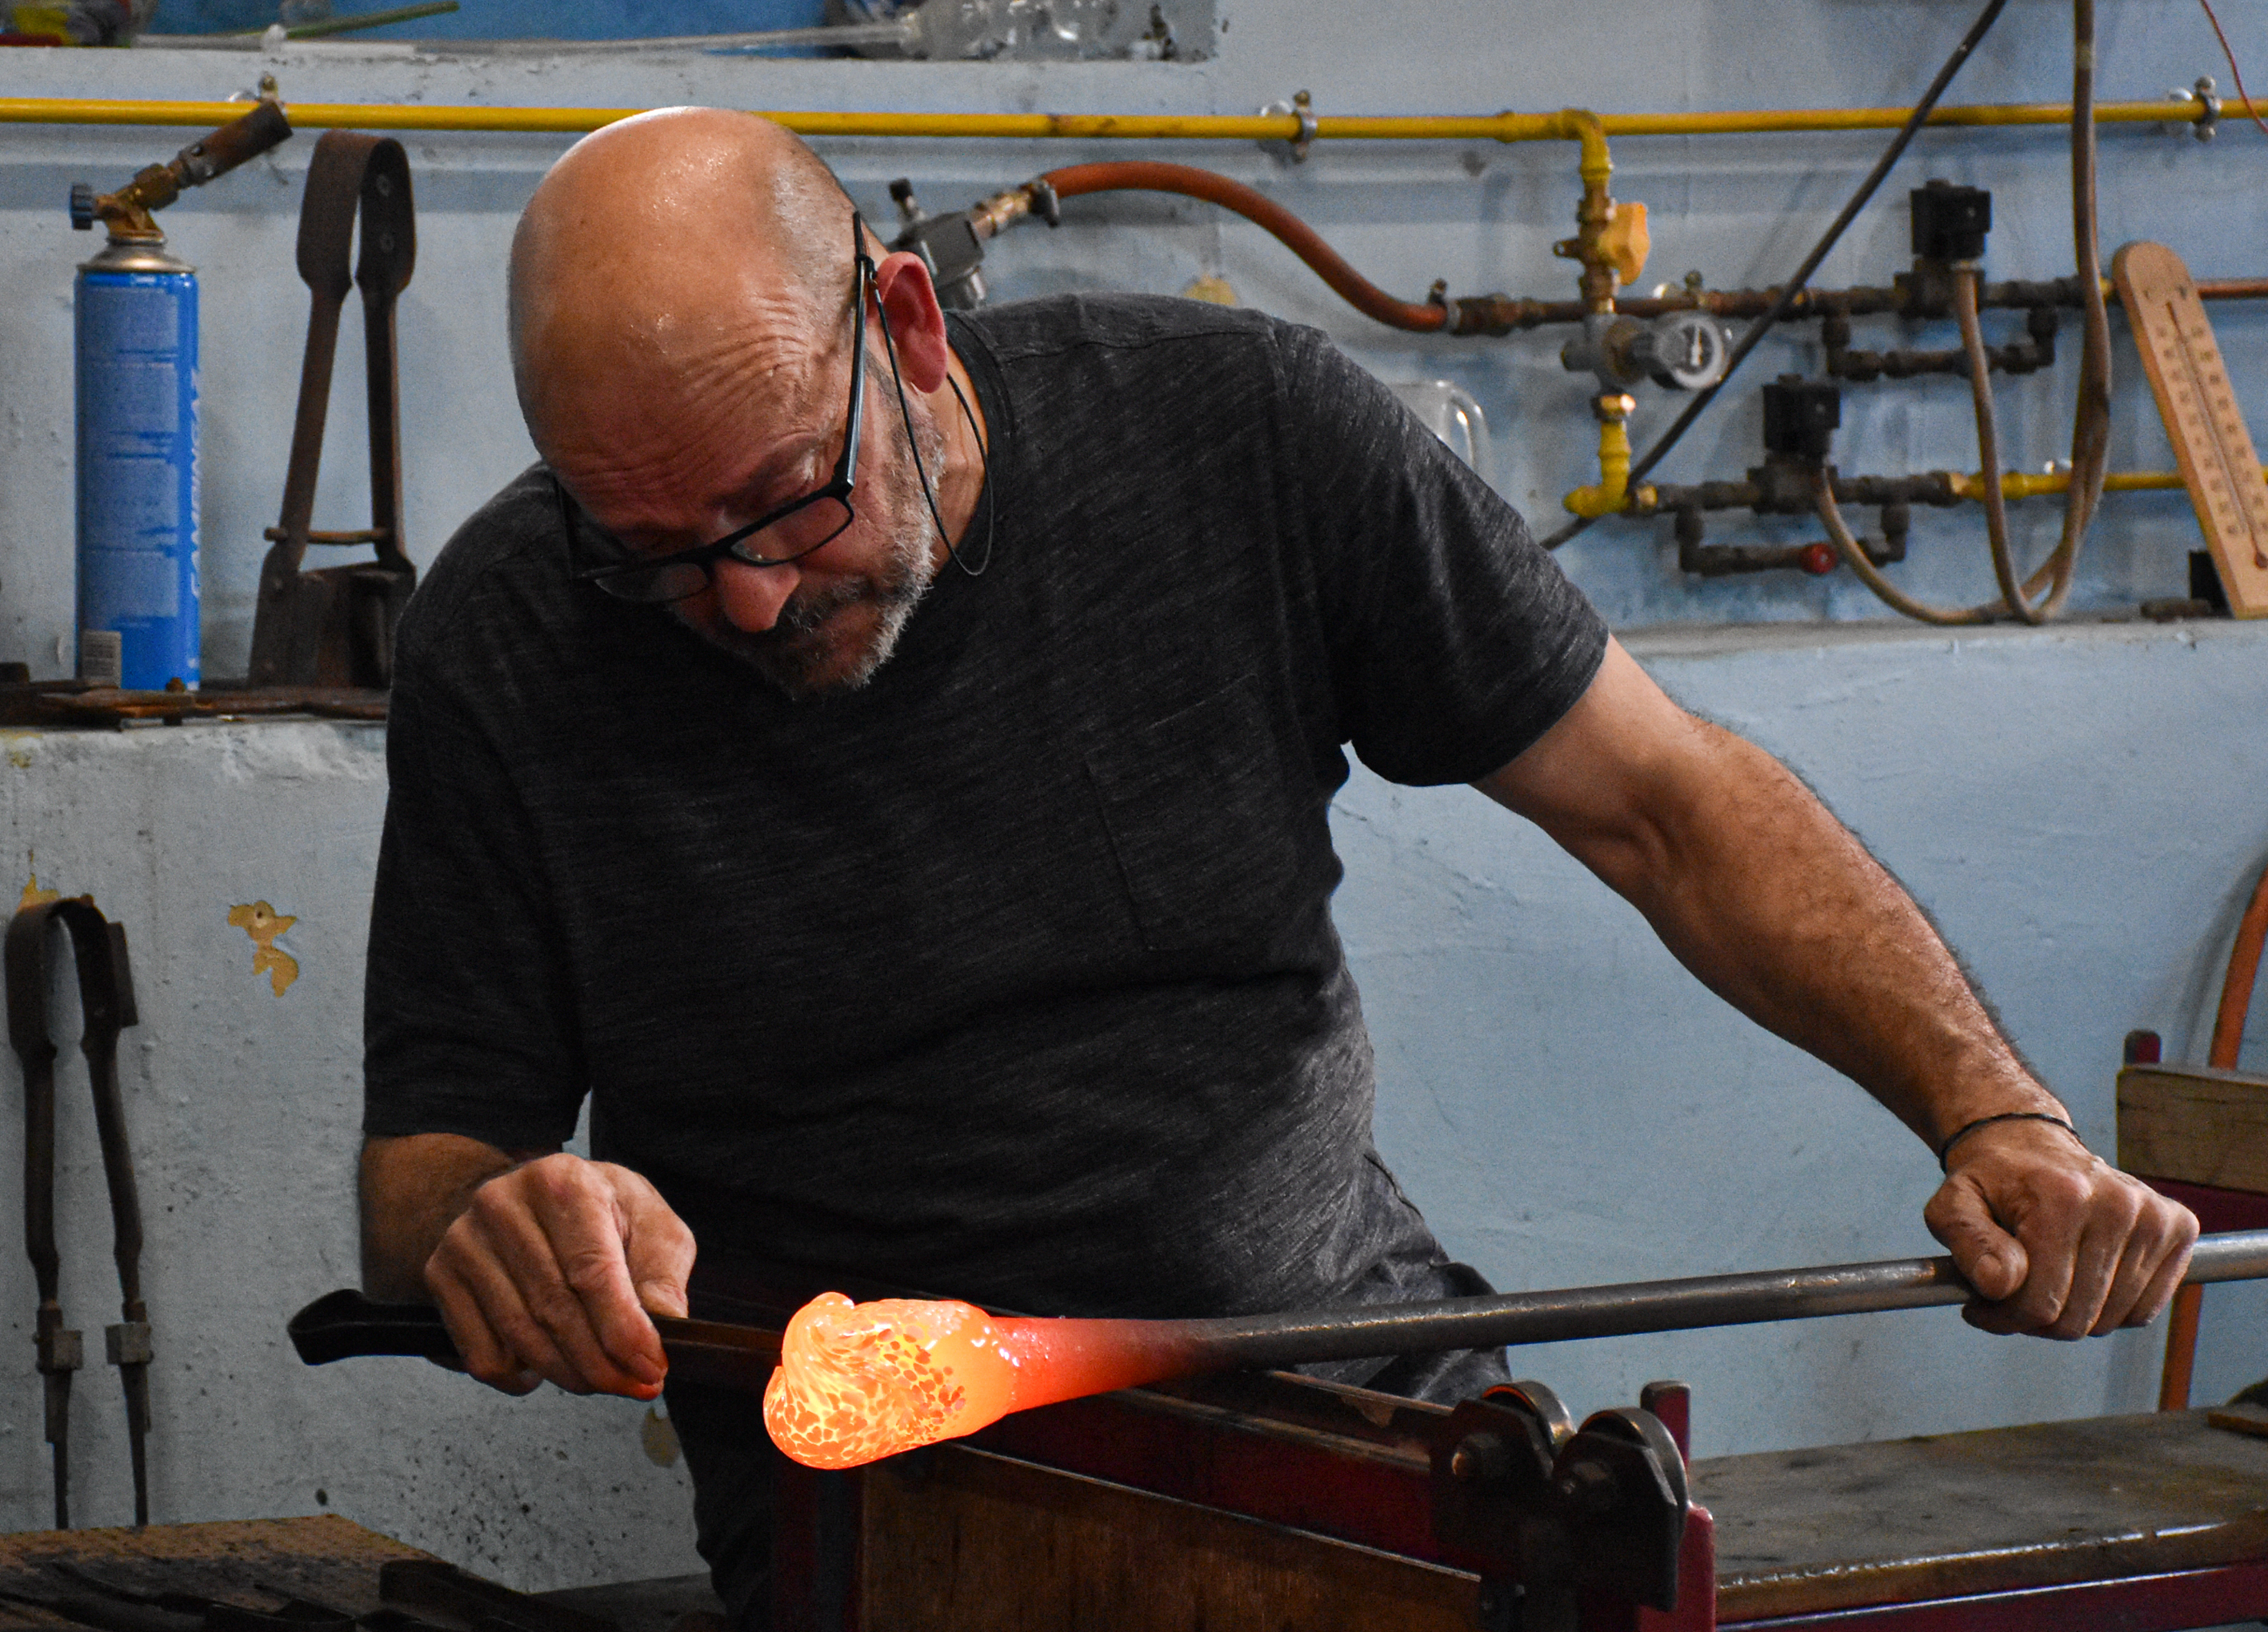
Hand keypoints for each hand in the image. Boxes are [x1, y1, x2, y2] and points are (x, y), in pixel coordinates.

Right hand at [424, 1153, 696, 1396]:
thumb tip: (667, 1324)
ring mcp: (465, 1241)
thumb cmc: (597, 1212)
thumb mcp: (648, 1221)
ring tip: (600, 1378)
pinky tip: (547, 1364)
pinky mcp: (441, 1275)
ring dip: (566, 1374)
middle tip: (633, 1385)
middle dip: (600, 1362)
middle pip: (553, 1308)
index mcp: (563, 1182)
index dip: (623, 1329)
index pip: (591, 1270)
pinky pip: (481, 1353)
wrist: (525, 1199)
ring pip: (518, 1336)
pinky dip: (520, 1376)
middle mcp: (504, 1204)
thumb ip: (662, 1271)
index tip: (650, 1367)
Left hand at [1923, 1118, 2197, 1337]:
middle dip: (2035, 1319)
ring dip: (2071, 1316)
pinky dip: (2110, 1309)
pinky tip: (2082, 1278)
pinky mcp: (2178, 1229)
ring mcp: (2155, 1217)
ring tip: (2044, 1282)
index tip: (1980, 1305)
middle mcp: (2119, 1205)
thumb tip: (1998, 1284)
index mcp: (2062, 1198)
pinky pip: (2143, 1310)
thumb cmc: (1991, 1182)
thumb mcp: (1954, 1205)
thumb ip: (1968, 1243)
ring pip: (2112, 1320)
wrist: (2030, 1146)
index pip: (2040, 1303)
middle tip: (2011, 1295)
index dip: (2002, 1317)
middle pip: (2077, 1318)